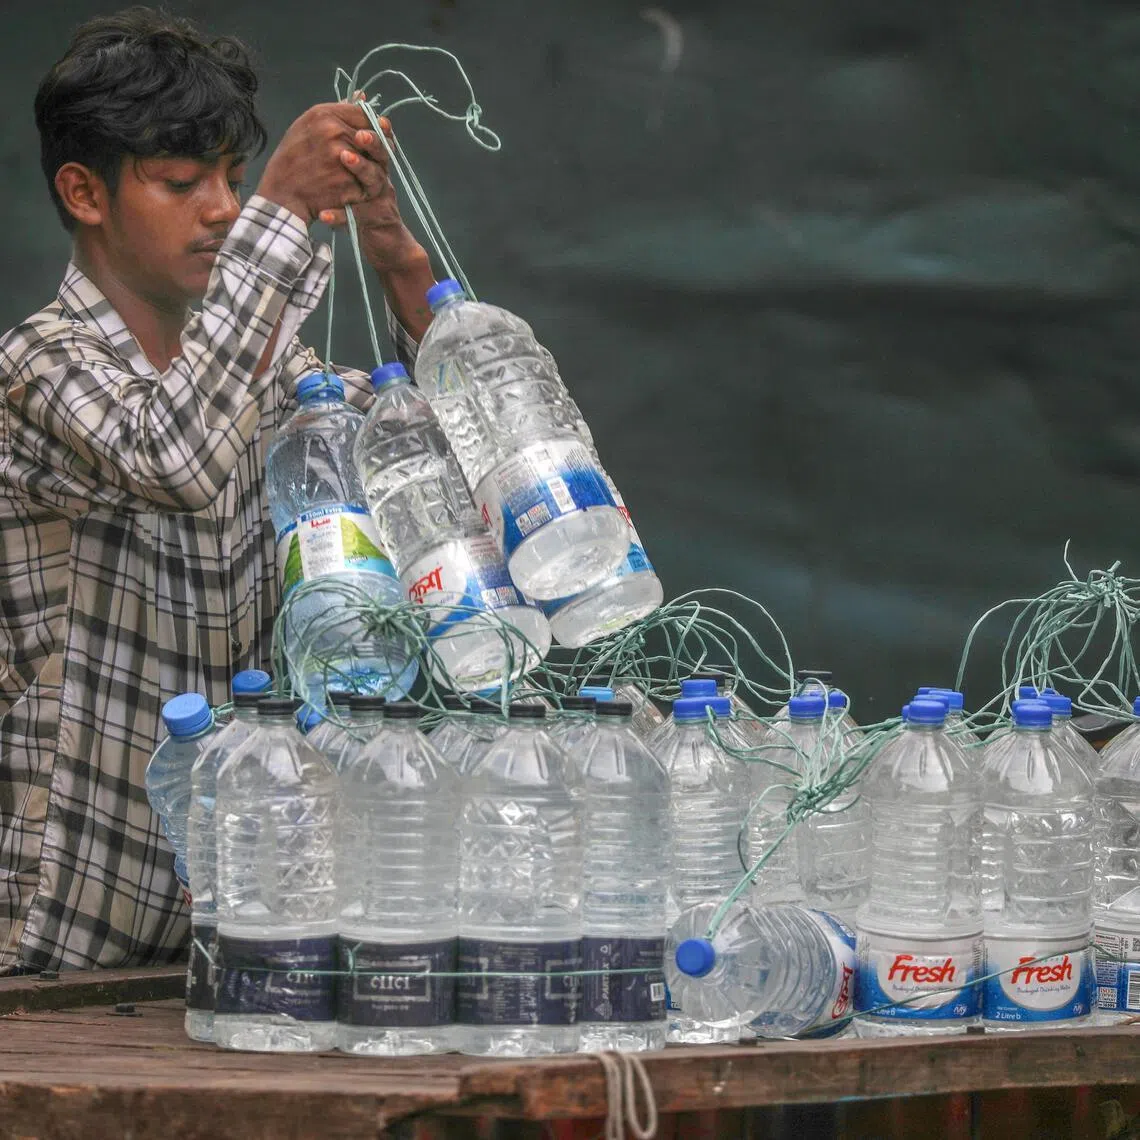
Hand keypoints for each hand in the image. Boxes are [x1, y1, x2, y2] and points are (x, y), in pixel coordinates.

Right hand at [256, 103, 393, 224]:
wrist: (282, 195)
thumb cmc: (292, 159)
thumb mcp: (307, 126)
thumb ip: (337, 113)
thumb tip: (363, 96)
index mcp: (324, 115)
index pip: (364, 113)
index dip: (373, 125)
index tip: (373, 134)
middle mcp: (335, 133)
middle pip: (373, 137)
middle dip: (376, 148)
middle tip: (371, 157)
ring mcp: (344, 159)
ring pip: (375, 161)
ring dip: (373, 168)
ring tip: (361, 174)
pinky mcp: (350, 183)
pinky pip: (369, 182)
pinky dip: (365, 186)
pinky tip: (354, 188)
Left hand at [319, 115, 428, 275]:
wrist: (386, 245)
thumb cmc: (368, 208)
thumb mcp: (361, 180)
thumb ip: (354, 151)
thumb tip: (349, 114)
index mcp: (378, 166)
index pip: (379, 139)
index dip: (374, 125)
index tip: (364, 106)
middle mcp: (383, 179)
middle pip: (382, 155)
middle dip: (372, 141)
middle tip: (359, 132)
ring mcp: (382, 200)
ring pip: (375, 180)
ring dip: (360, 167)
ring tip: (344, 157)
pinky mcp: (376, 221)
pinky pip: (358, 216)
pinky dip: (340, 216)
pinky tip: (324, 215)